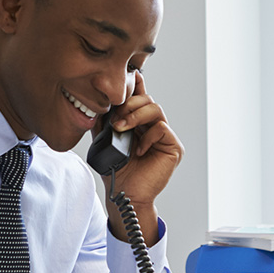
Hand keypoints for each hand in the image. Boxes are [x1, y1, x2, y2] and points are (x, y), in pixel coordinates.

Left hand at [102, 72, 182, 245]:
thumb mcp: (105, 140)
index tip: (128, 77)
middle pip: (147, 99)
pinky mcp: (174, 147)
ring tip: (121, 128)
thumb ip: (104, 121)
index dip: (136, 85)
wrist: (125, 194)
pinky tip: (138, 150)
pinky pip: (162, 128)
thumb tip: (99, 102)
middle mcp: (154, 127)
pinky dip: (148, 136)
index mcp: (140, 123)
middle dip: (128, 104)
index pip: (140, 97)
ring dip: (135, 115)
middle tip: (115, 119)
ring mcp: (165, 137)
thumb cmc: (117, 172)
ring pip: (155, 109)